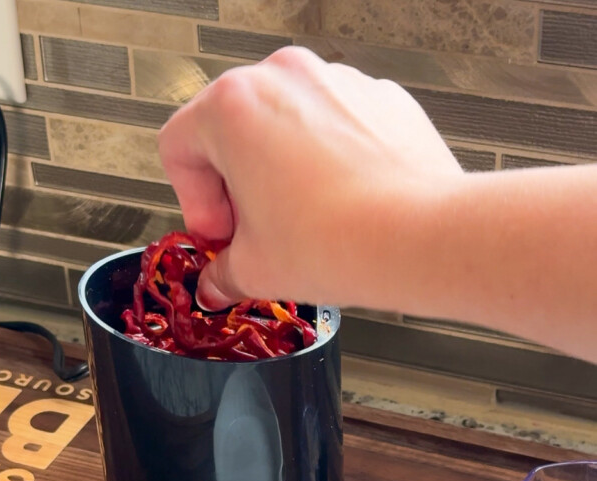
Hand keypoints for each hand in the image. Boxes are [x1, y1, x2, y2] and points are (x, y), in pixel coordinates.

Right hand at [158, 46, 462, 310]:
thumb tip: (217, 282)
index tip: (219, 237)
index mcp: (233, 107)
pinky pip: (334, 129)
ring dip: (281, 173)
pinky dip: (329, 165)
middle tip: (253, 234)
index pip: (179, 148)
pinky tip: (340, 209)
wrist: (420, 238)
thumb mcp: (256, 270)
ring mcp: (337, 82)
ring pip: (286, 127)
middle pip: (231, 131)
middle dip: (235, 187)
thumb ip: (223, 273)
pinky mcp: (380, 99)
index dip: (193, 203)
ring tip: (302, 225)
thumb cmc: (339, 242)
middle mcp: (283, 77)